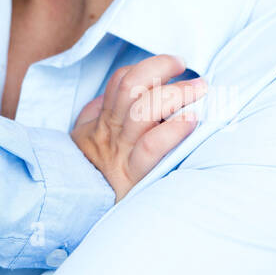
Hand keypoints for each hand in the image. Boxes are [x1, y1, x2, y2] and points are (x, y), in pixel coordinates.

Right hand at [71, 54, 205, 199]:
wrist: (75, 209)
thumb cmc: (89, 174)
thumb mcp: (86, 139)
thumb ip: (99, 113)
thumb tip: (121, 92)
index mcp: (104, 121)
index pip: (121, 81)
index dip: (150, 67)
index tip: (175, 65)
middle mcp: (112, 132)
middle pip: (131, 87)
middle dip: (163, 70)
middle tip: (192, 73)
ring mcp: (122, 152)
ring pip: (142, 110)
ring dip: (175, 94)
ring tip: (200, 89)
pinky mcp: (134, 175)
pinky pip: (151, 146)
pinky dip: (173, 129)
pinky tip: (191, 119)